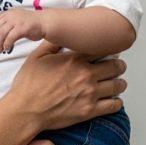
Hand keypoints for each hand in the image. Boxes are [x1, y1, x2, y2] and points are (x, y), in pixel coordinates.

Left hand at [0, 9, 45, 52]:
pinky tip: (8, 48)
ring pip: (2, 33)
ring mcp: (17, 21)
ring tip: (0, 49)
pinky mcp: (22, 28)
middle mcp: (11, 15)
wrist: (44, 22)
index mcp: (8, 13)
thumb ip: (6, 25)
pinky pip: (10, 37)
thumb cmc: (30, 24)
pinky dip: (7, 44)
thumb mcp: (16, 21)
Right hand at [8, 41, 125, 130]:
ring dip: (120, 83)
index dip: (108, 50)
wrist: (25, 111)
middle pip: (115, 66)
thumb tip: (60, 34)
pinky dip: (116, 102)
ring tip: (118, 83)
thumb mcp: (36, 57)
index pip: (102, 49)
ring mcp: (89, 93)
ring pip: (118, 85)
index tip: (109, 52)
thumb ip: (52, 44)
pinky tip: (113, 100)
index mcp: (74, 59)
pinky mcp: (89, 110)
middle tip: (118, 67)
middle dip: (118, 66)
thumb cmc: (28, 85)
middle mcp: (86, 74)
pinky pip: (113, 105)